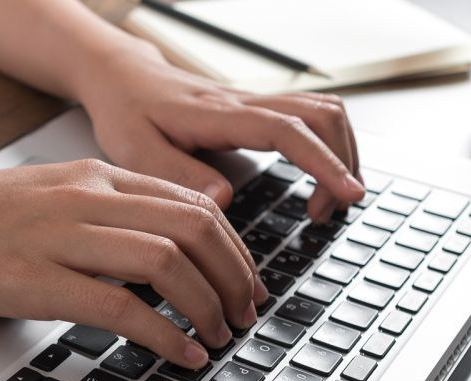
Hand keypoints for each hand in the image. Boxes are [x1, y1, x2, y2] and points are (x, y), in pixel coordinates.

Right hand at [0, 160, 267, 367]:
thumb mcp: (49, 200)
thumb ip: (104, 217)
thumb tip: (157, 258)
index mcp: (94, 177)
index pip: (192, 202)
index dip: (234, 247)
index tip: (245, 281)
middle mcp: (85, 198)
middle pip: (193, 228)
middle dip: (234, 277)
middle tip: (244, 314)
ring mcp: (61, 237)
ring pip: (166, 262)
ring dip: (206, 305)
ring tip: (217, 337)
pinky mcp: (36, 281)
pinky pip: (120, 306)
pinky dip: (162, 333)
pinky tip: (178, 353)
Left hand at [74, 43, 364, 221]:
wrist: (122, 78)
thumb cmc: (125, 112)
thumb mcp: (134, 150)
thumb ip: (176, 174)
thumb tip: (223, 200)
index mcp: (217, 114)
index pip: (286, 130)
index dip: (322, 162)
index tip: (347, 194)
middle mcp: (244, 103)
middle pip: (322, 115)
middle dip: (341, 162)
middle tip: (326, 212)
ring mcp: (254, 104)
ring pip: (323, 112)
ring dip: (340, 154)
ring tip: (325, 203)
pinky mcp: (256, 111)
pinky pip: (309, 119)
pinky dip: (327, 147)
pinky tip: (318, 179)